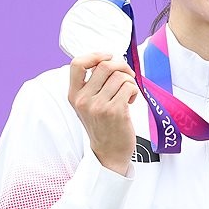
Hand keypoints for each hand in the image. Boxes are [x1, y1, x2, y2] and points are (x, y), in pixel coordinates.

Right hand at [68, 53, 137, 173]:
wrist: (109, 152)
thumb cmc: (103, 126)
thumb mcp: (88, 104)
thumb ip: (94, 84)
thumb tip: (111, 60)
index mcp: (74, 95)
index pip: (77, 64)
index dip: (95, 55)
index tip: (108, 57)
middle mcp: (83, 99)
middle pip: (105, 65)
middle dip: (122, 66)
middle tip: (127, 76)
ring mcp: (98, 105)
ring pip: (120, 76)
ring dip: (129, 82)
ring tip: (126, 95)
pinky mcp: (114, 111)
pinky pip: (129, 87)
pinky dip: (134, 91)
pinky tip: (129, 102)